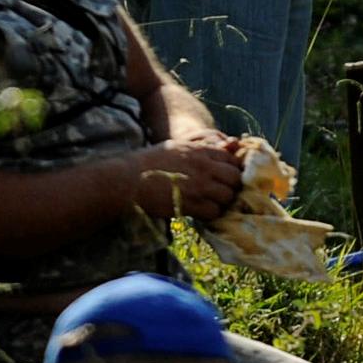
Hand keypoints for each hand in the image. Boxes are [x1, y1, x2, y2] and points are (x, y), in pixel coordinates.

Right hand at [127, 140, 247, 222]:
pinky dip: (211, 214)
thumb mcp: (176, 148)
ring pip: (228, 196)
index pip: (232, 158)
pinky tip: (201, 211)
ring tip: (210, 203)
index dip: (232, 169)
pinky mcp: (191, 204)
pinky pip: (214, 212)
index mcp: (200, 150)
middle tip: (221, 192)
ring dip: (222, 201)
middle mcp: (204, 166)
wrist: (127, 179)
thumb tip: (220, 151)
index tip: (225, 177)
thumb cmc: (148, 162)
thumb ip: (199, 151)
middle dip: (231, 186)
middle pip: (235, 178)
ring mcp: (199, 186)